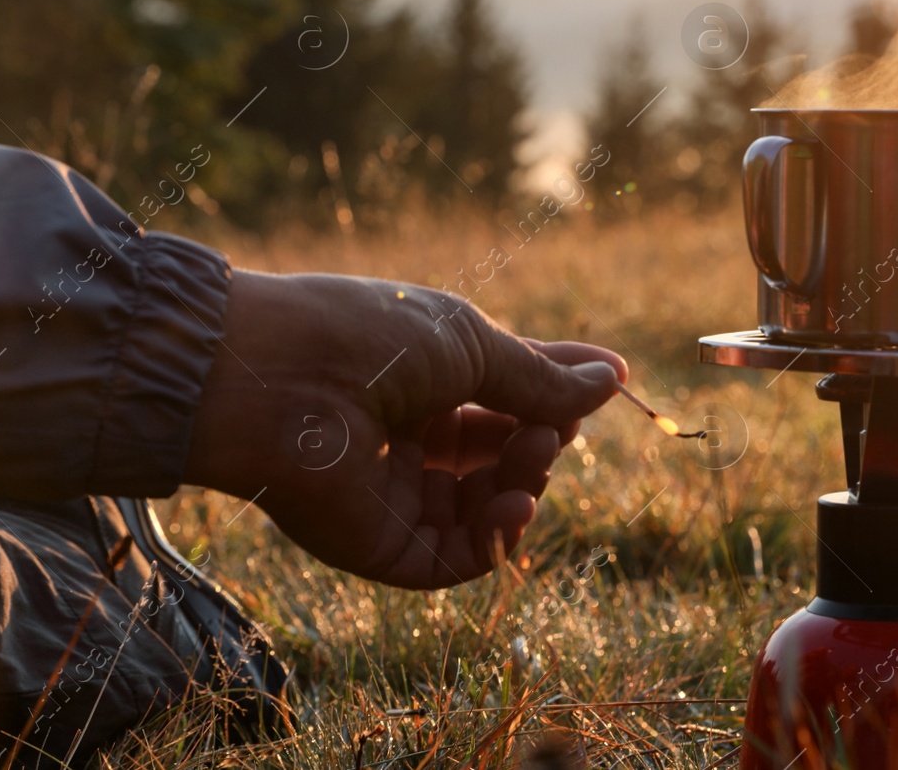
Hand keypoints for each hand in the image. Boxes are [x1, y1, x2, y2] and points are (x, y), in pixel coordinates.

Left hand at [186, 271, 625, 588]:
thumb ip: (540, 378)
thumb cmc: (370, 338)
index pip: (504, 397)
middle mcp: (408, 437)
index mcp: (422, 379)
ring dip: (526, 483)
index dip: (555, 395)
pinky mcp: (379, 545)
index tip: (611, 383)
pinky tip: (516, 502)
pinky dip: (497, 538)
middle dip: (543, 439)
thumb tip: (615, 379)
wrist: (282, 380)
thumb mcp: (470, 345)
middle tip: (557, 425)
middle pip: (501, 455)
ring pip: (484, 508)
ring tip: (536, 452)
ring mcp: (393, 493)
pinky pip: (454, 558)